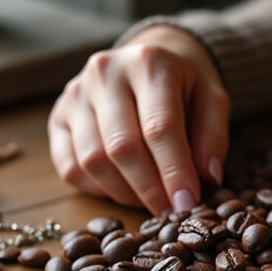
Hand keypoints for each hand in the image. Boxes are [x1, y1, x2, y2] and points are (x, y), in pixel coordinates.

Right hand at [48, 25, 228, 213]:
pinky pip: (70, 167)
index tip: (188, 204)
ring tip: (151, 200)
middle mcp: (105, 73)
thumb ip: (213, 137)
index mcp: (149, 63)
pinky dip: (98, 189)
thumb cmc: (186, 85)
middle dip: (149, 189)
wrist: (149, 58)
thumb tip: (207, 178)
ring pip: (93, 161)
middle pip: (122, 147)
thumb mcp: (214, 100)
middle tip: (171, 213)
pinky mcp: (58, 117)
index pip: (160, 127)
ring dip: (125, 193)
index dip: (174, 172)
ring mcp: (75, 94)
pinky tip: (124, 188)